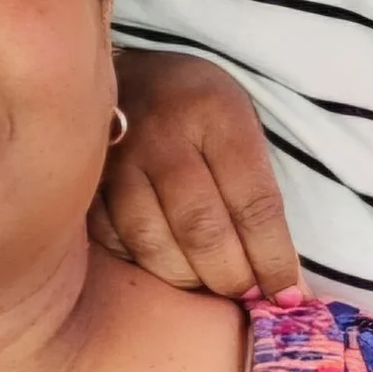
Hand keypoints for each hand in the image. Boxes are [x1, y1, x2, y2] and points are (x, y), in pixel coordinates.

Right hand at [94, 51, 302, 300]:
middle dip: (230, 277)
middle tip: (245, 295)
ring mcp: (117, 156)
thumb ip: (258, 197)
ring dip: (187, 278)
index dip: (273, 259)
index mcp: (217, 113)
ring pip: (153, 242)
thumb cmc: (200, 111)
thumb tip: (287, 284)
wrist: (131, 76)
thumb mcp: (240, 127)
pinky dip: (143, 263)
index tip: (287, 295)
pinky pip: (113, 240)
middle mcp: (164, 132)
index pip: (253, 203)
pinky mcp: (85, 180)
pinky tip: (165, 263)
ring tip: (207, 282)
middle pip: (201, 229)